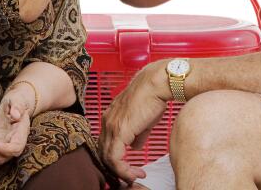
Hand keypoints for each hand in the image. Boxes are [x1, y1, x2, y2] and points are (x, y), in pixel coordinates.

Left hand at [0, 86, 32, 167]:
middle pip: (0, 158)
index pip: (15, 148)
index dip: (2, 149)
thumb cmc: (18, 100)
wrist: (14, 104)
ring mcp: (3, 146)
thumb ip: (18, 106)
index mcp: (21, 134)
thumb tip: (16, 115)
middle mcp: (13, 144)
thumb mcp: (18, 100)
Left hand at [99, 60, 170, 184]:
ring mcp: (111, 126)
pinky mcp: (119, 131)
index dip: (116, 159)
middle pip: (104, 152)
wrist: (156, 84)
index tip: (130, 168)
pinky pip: (114, 158)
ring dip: (120, 171)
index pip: (106, 144)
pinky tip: (133, 173)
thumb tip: (135, 147)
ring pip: (107, 157)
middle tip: (131, 176)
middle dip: (117, 168)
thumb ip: (137, 135)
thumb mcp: (143, 120)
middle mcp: (107, 122)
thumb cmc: (152, 97)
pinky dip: (122, 169)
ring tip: (134, 176)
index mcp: (110, 117)